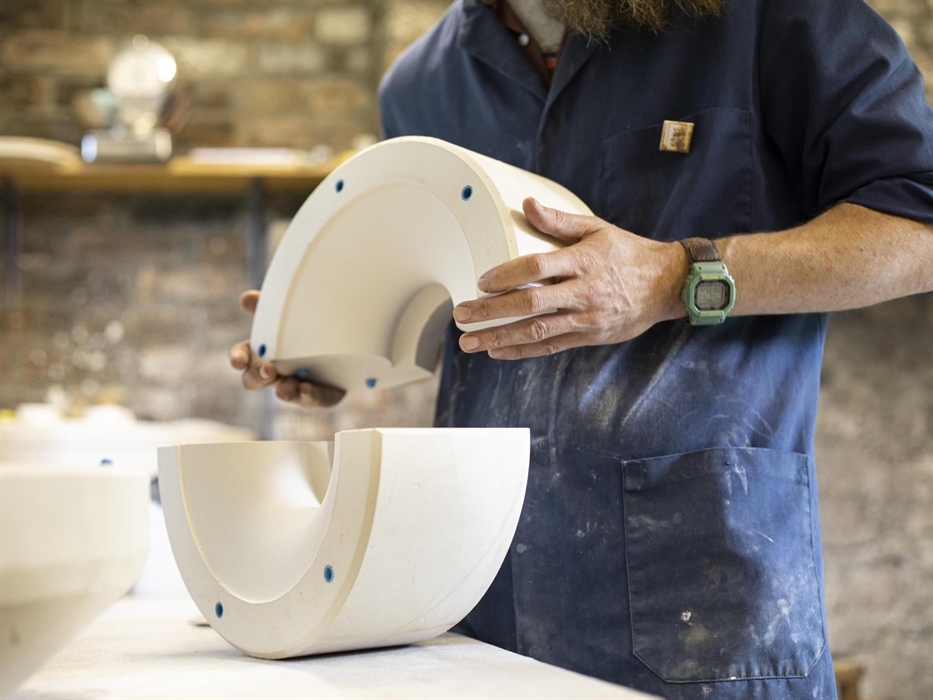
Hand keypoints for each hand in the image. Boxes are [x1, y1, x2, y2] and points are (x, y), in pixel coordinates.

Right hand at [229, 290, 344, 406]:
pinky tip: (307, 389)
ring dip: (283, 390)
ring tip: (285, 389)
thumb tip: (246, 297)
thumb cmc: (303, 328)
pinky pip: (311, 399)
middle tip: (269, 369)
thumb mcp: (286, 315)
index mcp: (261, 351)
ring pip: (283, 392)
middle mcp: (274, 372)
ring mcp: (293, 385)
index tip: (238, 361)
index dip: (237, 358)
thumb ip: (267, 307)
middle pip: (254, 380)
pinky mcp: (315, 395)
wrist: (342, 345)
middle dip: (259, 376)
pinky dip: (307, 395)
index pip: (241, 356)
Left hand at [452, 197, 687, 358]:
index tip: (481, 282)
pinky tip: (497, 351)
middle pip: (530, 305)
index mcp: (584, 262)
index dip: (507, 275)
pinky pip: (550, 347)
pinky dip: (521, 351)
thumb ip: (559, 221)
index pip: (538, 268)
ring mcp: (586, 318)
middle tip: (460, 314)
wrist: (668, 284)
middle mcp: (584, 292)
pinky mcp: (589, 337)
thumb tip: (527, 205)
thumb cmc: (628, 252)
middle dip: (491, 312)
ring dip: (499, 338)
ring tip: (468, 341)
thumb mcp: (597, 228)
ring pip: (536, 332)